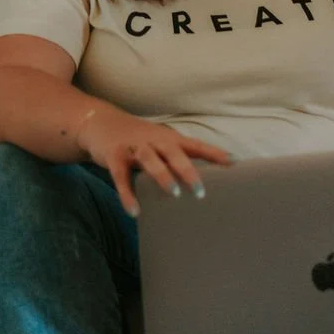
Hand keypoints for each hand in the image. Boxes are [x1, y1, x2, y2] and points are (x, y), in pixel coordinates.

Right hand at [77, 116, 232, 217]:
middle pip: (173, 152)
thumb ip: (177, 157)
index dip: (213, 153)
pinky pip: (121, 176)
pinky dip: (127, 194)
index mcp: (168, 138)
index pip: (194, 145)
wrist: (100, 122)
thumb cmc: (138, 138)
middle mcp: (153, 140)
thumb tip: (202, 180)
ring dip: (162, 175)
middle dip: (187, 170)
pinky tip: (134, 211)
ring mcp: (133, 147)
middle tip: (200, 192)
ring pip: (150, 159)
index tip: (232, 163)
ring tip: (174, 194)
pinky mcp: (114, 157)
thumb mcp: (160, 142)